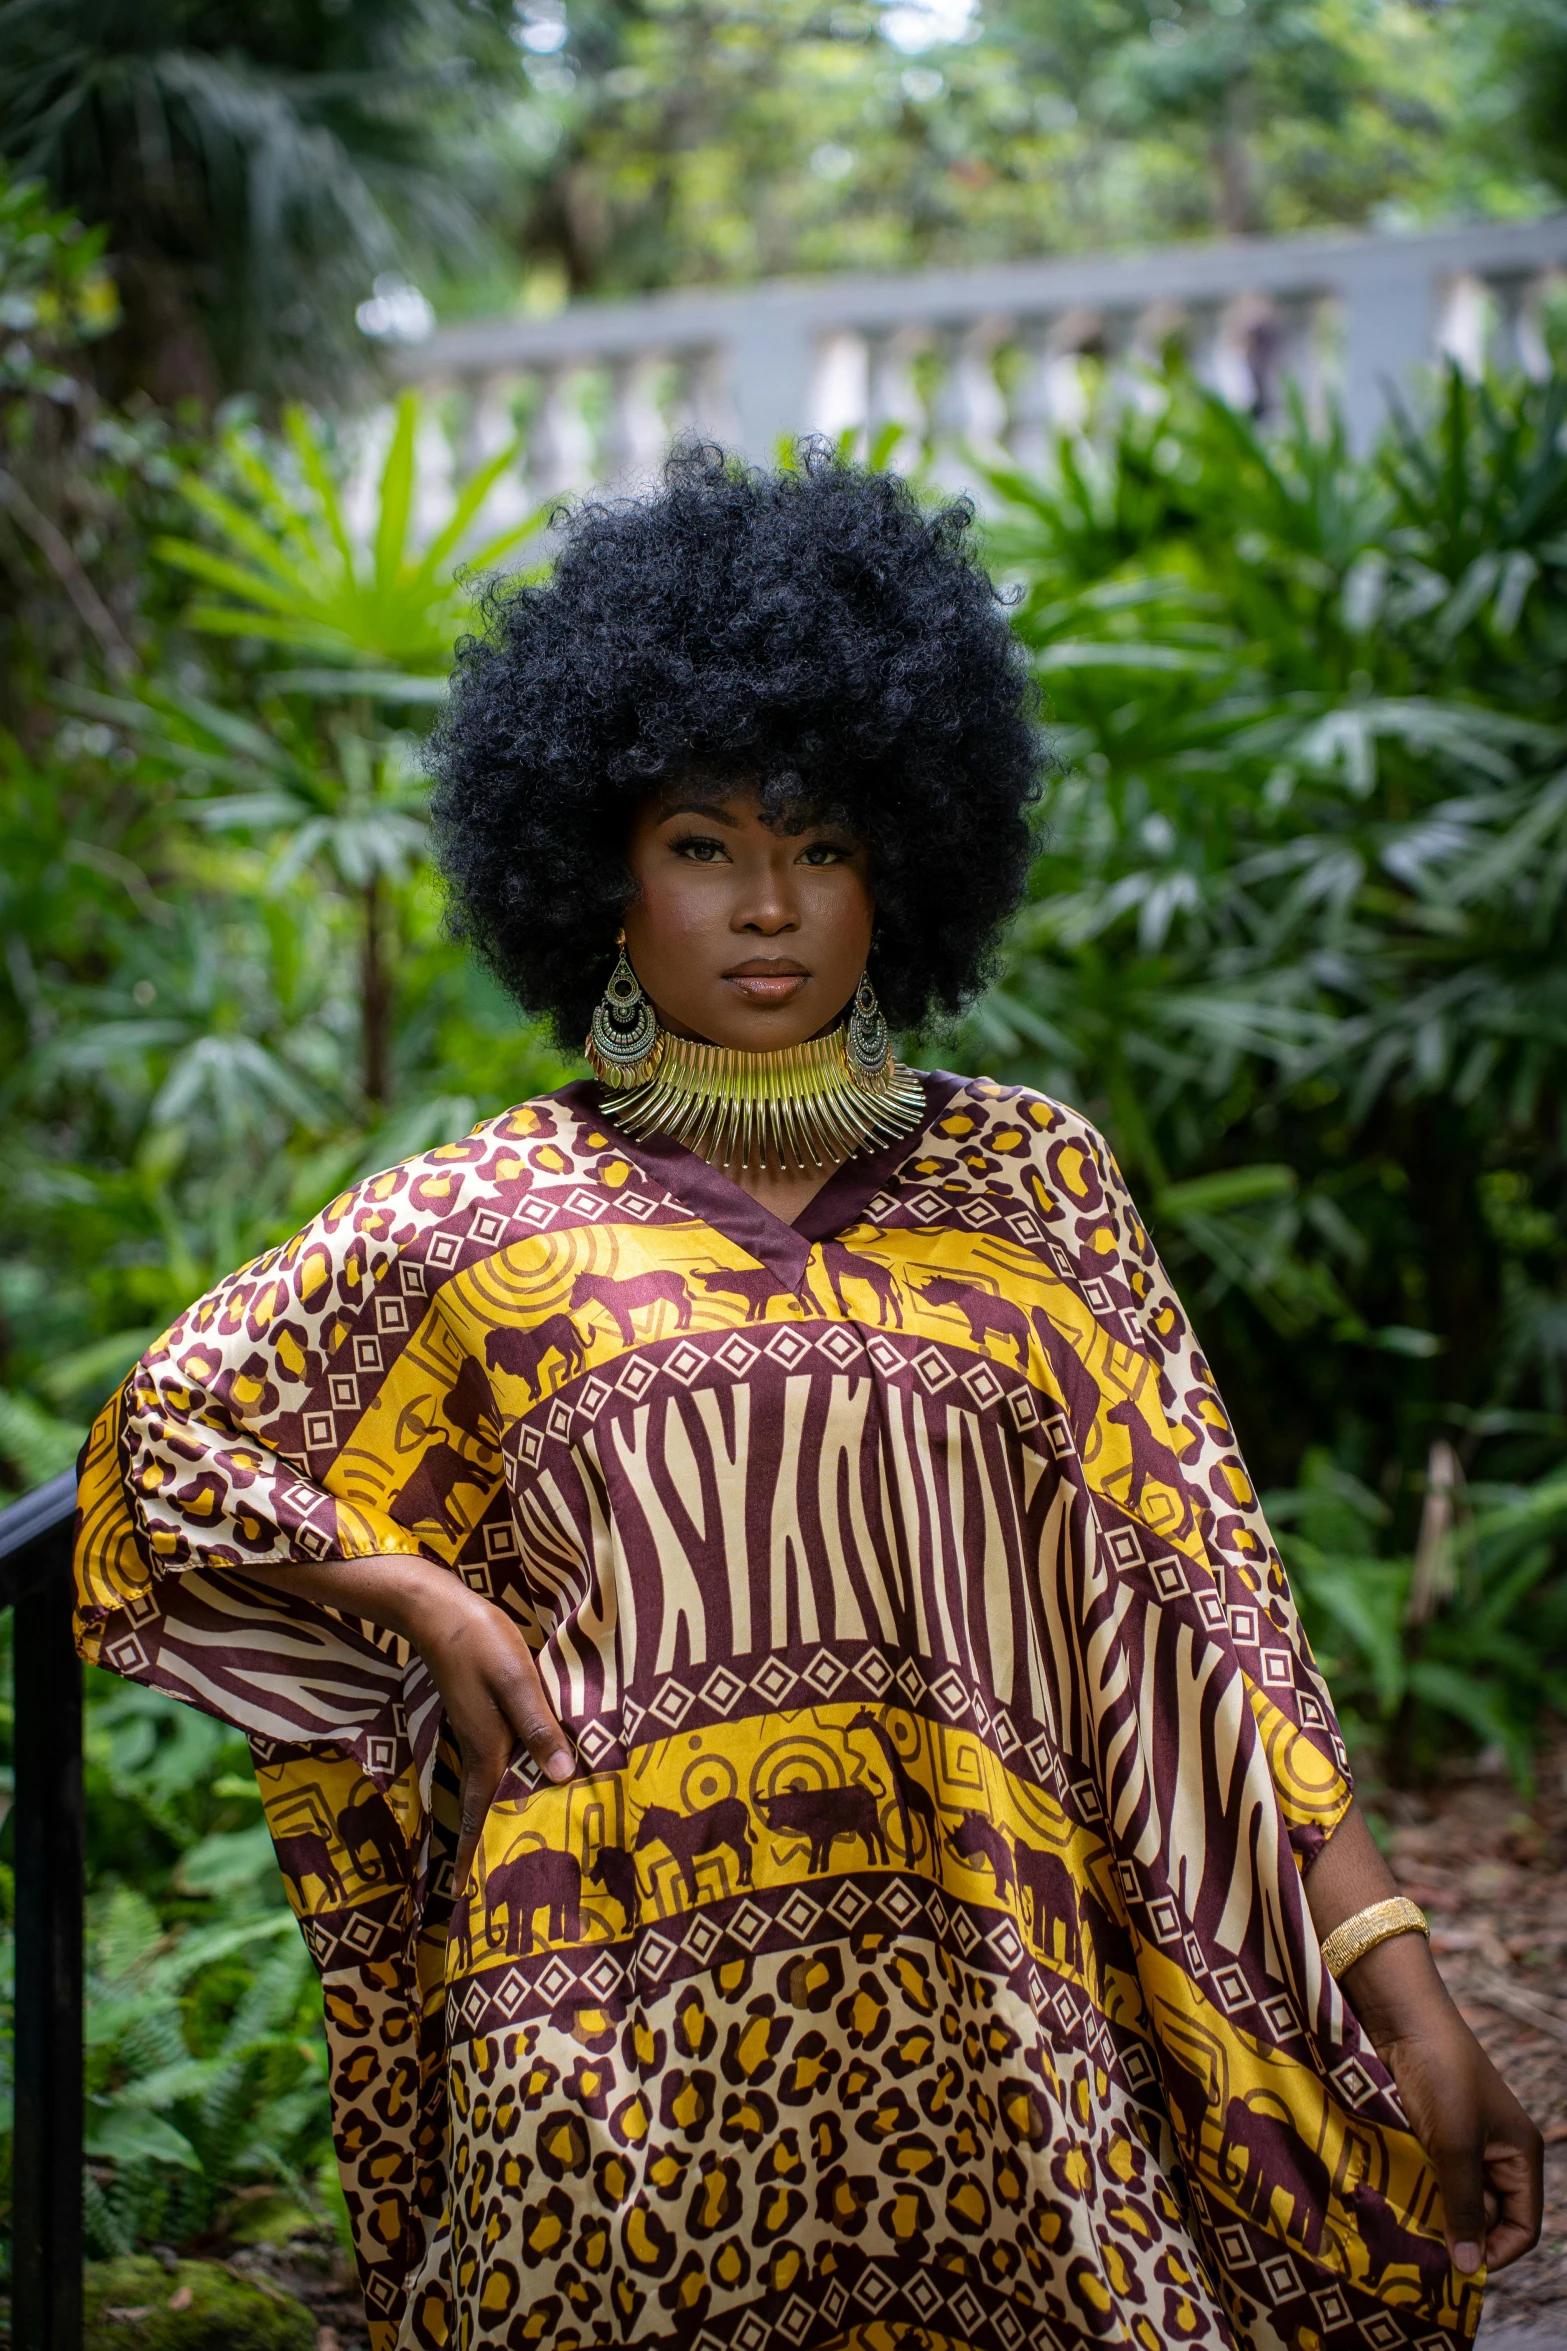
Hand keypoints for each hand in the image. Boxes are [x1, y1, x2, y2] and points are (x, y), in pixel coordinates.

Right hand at [235, 1550, 573, 1898]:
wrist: (435, 1607)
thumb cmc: (478, 1640)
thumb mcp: (514, 1679)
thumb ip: (538, 1725)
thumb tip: (562, 1776)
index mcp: (488, 1748)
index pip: (484, 1816)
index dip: (478, 1855)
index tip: (468, 1898)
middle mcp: (481, 1748)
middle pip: (490, 1809)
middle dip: (494, 1847)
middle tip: (503, 1890)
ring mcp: (478, 1731)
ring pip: (495, 1785)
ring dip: (503, 1815)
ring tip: (519, 1848)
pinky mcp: (481, 1714)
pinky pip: (498, 1760)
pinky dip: (509, 1781)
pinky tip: (528, 1779)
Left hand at [1377, 2001, 1541, 2274]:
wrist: (1404, 2018)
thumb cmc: (1441, 2075)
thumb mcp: (1456, 2145)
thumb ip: (1463, 2206)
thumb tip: (1469, 2268)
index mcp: (1520, 2156)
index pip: (1523, 2225)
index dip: (1497, 2250)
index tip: (1459, 2266)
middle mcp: (1497, 2154)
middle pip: (1488, 2216)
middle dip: (1460, 2233)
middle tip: (1424, 2252)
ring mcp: (1463, 2144)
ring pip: (1455, 2198)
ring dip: (1434, 2213)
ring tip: (1407, 2230)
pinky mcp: (1431, 2134)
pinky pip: (1432, 2177)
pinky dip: (1417, 2191)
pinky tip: (1396, 2202)